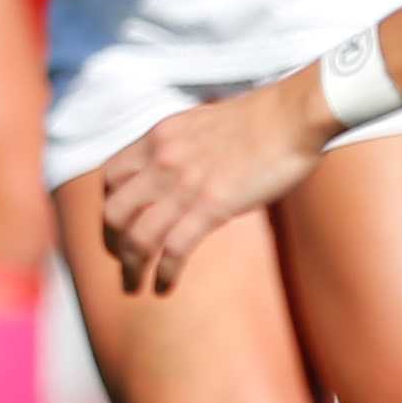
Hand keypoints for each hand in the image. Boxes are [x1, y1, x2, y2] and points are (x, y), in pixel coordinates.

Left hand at [93, 75, 331, 292]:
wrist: (293, 115)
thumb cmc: (258, 120)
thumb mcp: (201, 124)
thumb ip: (178, 148)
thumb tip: (173, 174)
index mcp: (158, 137)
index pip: (111, 177)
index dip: (108, 205)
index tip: (118, 225)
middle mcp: (162, 160)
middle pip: (114, 212)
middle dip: (111, 243)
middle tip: (120, 261)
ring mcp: (185, 184)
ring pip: (138, 238)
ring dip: (131, 269)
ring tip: (133, 287)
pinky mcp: (213, 205)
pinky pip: (174, 249)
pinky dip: (164, 274)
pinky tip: (164, 287)